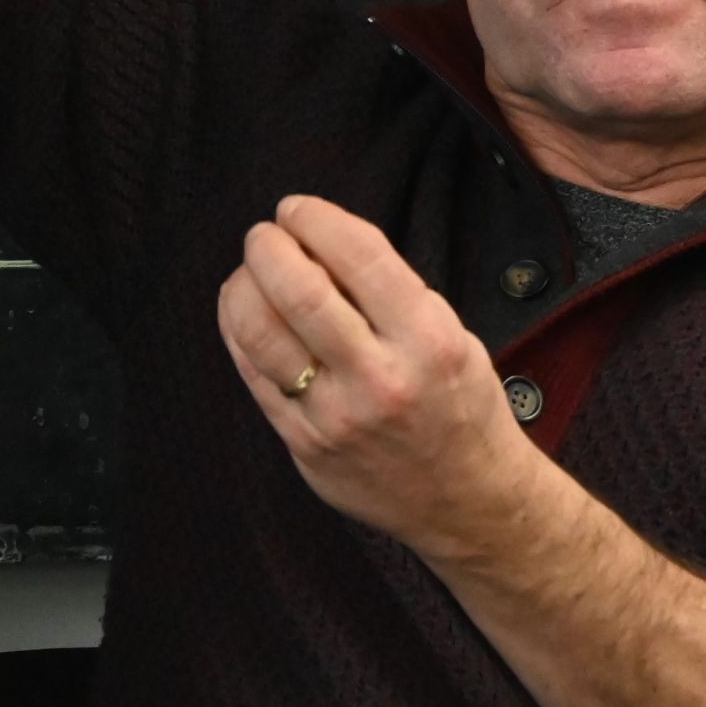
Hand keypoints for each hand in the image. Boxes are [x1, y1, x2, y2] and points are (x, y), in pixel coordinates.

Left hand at [217, 194, 536, 561]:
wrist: (467, 498)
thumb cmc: (462, 407)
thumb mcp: (454, 337)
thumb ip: (394, 297)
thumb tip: (324, 244)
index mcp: (429, 339)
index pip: (361, 257)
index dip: (318, 220)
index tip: (298, 208)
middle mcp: (382, 377)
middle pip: (301, 293)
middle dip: (270, 248)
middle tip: (265, 233)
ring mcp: (337, 417)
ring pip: (263, 335)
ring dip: (244, 287)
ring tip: (248, 270)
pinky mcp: (305, 446)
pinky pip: (255, 379)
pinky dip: (239, 334)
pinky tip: (242, 312)